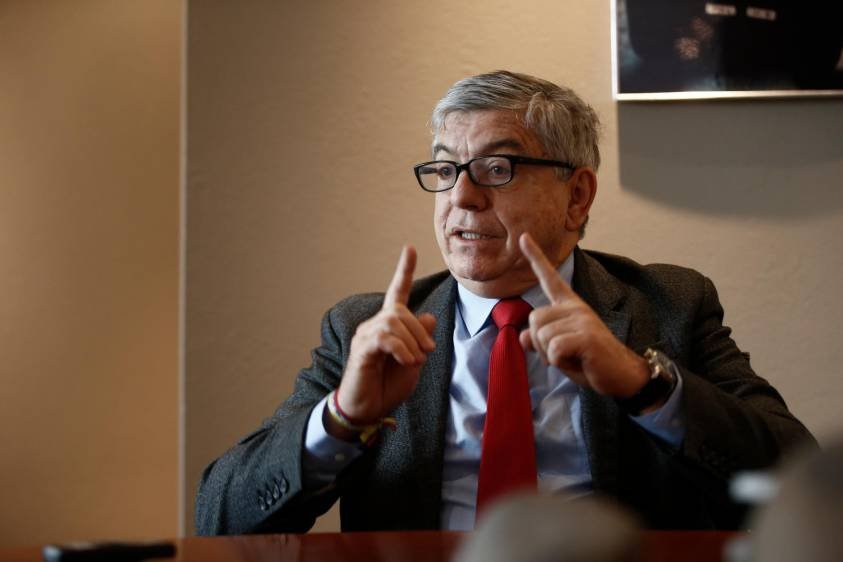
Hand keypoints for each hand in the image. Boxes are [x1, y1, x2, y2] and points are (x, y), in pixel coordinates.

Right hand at [335, 246, 436, 427]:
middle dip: (419, 331)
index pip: (396, 291)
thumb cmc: (388, 386)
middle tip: (427, 353)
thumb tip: (428, 315)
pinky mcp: (361, 350)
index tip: (409, 248)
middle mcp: (374, 326)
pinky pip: (384, 338)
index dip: (403, 270)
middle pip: (400, 311)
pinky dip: (401, 350)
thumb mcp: (414, 362)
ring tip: (414, 362)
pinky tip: (406, 362)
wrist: (368, 411)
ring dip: (412, 343)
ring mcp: (365, 336)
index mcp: (389, 326)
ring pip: (393, 322)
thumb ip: (421, 340)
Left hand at [518, 233, 648, 398]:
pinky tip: (577, 361)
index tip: (523, 236)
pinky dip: (559, 361)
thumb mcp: (558, 350)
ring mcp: (582, 319)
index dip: (535, 257)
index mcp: (570, 305)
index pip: (549, 278)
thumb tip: (523, 337)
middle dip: (540, 343)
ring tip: (573, 356)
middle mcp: (575, 307)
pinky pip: (554, 348)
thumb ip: (540, 341)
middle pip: (534, 319)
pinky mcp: (586, 335)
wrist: (621, 376)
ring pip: (541, 335)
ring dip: (550, 354)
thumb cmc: (589, 361)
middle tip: (562, 353)